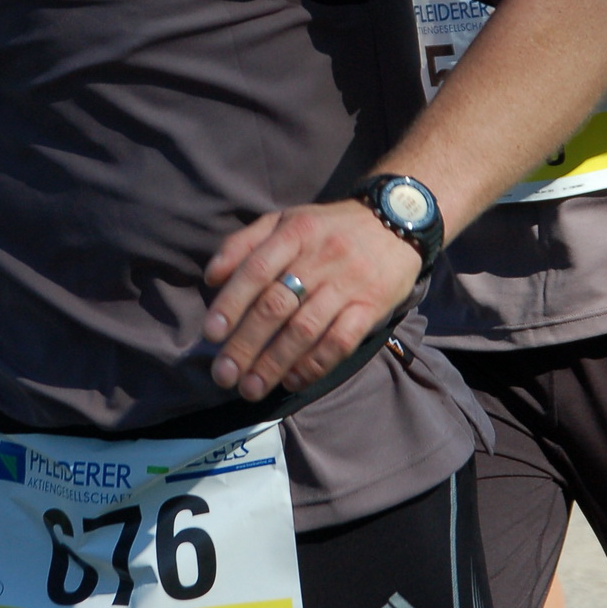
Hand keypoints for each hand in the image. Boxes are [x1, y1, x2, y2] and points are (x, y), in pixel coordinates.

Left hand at [202, 200, 421, 401]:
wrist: (396, 222)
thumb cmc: (327, 228)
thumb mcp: (285, 221)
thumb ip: (244, 244)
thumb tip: (210, 278)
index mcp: (294, 233)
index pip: (256, 270)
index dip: (231, 303)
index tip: (211, 334)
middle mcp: (320, 257)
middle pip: (276, 306)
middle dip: (246, 344)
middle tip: (224, 375)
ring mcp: (348, 283)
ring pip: (305, 329)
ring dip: (274, 363)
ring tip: (251, 387)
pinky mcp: (372, 306)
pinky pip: (340, 341)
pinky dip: (314, 364)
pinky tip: (292, 380)